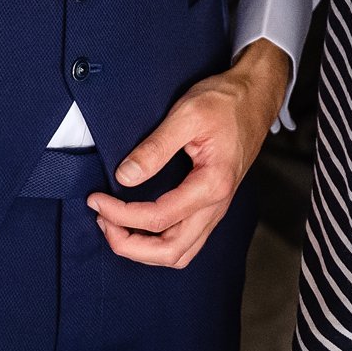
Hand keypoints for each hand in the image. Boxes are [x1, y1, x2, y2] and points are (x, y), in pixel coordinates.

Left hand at [87, 38, 289, 267]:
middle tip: (101, 220)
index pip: (158, 218)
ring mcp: (216, 208)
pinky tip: (139, 224)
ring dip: (144, 249)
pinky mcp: (212, 205)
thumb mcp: (187, 114)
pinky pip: (186, 241)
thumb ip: (155, 148)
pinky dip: (159, 242)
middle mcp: (217, 205)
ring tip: (115, 226)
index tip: (96, 199)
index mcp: (212, 184)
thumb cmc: (224, 101)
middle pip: (171, 252)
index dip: (120, 214)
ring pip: (180, 253)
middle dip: (129, 244)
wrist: (255, 97)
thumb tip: (125, 177)